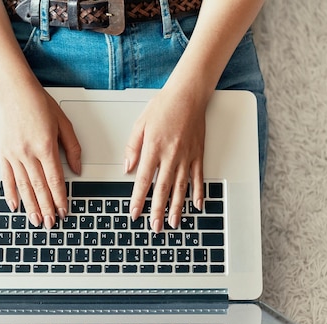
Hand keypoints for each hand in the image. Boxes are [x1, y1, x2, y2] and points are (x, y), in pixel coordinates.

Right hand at [0, 87, 80, 227]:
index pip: (55, 180)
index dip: (60, 198)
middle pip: (39, 187)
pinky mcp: (3, 153)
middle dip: (47, 208)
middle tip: (51, 223)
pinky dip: (11, 194)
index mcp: (46, 146)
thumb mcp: (64, 123)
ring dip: (31, 206)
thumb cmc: (39, 104)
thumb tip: (77, 169)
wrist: (14, 92)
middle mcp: (28, 153)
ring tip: (36, 220)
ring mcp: (14, 155)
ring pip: (24, 187)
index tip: (64, 210)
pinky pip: (8, 178)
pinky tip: (15, 206)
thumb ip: (72, 148)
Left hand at [124, 88, 206, 231]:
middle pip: (162, 188)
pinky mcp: (198, 154)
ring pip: (180, 187)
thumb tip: (127, 167)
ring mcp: (186, 156)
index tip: (134, 213)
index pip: (144, 179)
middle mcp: (171, 154)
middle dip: (157, 210)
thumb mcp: (140, 123)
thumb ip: (133, 147)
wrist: (188, 94)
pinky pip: (198, 177)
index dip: (138, 199)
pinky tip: (197, 205)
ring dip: (177, 207)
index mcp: (153, 147)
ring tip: (174, 223)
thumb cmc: (164, 105)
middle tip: (155, 226)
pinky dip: (198, 193)